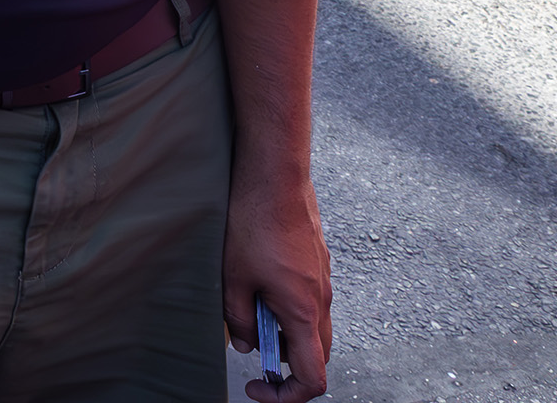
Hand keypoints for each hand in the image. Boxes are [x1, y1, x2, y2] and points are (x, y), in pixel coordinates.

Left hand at [225, 167, 331, 400]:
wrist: (276, 174)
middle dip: (284, 362)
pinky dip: (287, 304)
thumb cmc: (254, 222)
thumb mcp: (233, 277)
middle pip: (315, 354)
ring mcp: (323, 279)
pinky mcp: (317, 261)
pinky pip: (308, 297)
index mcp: (303, 312)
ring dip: (283, 329)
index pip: (313, 378)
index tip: (257, 386)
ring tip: (249, 304)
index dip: (286, 395)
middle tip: (252, 347)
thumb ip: (240, 319)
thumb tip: (246, 345)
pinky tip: (259, 280)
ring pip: (311, 324)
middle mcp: (321, 299)